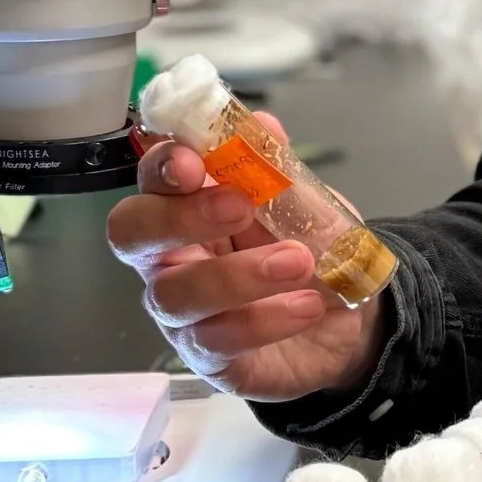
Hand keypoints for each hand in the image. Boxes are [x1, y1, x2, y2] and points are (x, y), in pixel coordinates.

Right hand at [106, 131, 388, 402]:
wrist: (350, 322)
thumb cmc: (309, 253)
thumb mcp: (304, 204)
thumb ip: (278, 167)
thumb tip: (260, 122)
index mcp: (186, 208)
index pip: (151, 179)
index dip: (164, 166)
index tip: (197, 162)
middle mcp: (169, 259)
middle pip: (131, 234)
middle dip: (179, 217)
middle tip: (239, 207)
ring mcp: (182, 313)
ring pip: (175, 293)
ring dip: (238, 274)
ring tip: (298, 263)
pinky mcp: (208, 359)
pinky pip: (216, 341)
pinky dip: (265, 320)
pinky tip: (307, 306)